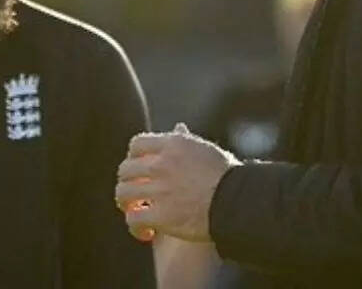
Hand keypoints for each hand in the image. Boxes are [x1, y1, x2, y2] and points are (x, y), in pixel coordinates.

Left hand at [115, 123, 240, 242]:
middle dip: (127, 183)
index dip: (133, 158)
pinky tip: (147, 233)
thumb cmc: (228, 178)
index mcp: (173, 145)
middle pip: (125, 170)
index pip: (137, 144)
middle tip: (134, 196)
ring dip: (127, 205)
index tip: (139, 171)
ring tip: (137, 214)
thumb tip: (178, 128)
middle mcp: (162, 164)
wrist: (238, 202)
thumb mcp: (206, 150)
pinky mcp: (161, 215)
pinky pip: (133, 219)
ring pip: (123, 194)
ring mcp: (160, 189)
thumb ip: (186, 141)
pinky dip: (136, 228)